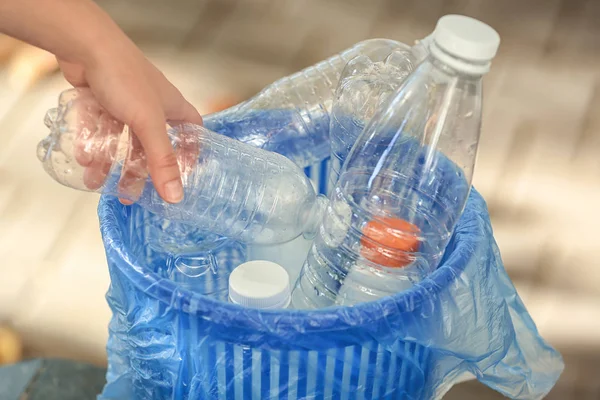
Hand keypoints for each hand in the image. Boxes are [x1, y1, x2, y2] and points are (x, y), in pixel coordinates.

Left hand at [59, 40, 201, 203]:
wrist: (85, 45)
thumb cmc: (125, 77)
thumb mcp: (148, 124)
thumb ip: (161, 161)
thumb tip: (176, 196)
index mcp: (172, 107)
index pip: (191, 130)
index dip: (190, 150)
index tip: (184, 173)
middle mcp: (151, 105)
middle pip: (150, 144)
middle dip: (140, 169)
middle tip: (131, 193)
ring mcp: (125, 102)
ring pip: (121, 139)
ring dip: (110, 162)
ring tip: (98, 183)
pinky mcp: (101, 100)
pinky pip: (99, 128)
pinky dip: (92, 144)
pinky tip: (83, 160)